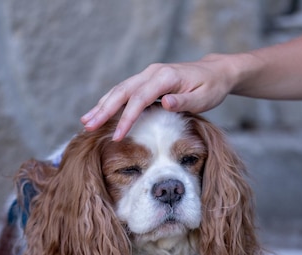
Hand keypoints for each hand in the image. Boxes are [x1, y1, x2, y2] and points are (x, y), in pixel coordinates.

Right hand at [81, 54, 234, 140]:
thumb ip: (183, 101)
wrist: (215, 72)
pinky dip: (110, 101)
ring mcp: (148, 75)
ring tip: (85, 121)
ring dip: (101, 105)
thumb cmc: (211, 87)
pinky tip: (99, 112)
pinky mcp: (146, 80)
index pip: (139, 99)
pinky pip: (124, 91)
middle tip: (87, 126)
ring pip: (119, 90)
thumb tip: (164, 103)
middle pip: (122, 91)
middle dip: (103, 110)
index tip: (116, 136)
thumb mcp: (203, 97)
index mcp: (165, 77)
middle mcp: (152, 73)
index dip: (126, 118)